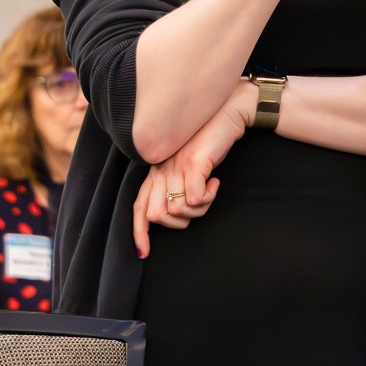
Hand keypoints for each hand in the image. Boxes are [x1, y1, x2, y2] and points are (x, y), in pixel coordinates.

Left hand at [133, 82, 251, 254]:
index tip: (144, 252)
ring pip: (177, 210)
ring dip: (198, 210)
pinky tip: (216, 183)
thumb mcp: (188, 165)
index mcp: (157, 169)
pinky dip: (208, 198)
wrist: (227, 112)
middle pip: (156, 215)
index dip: (139, 232)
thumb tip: (175, 213)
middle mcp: (161, 168)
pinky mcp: (193, 164)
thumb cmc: (210, 142)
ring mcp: (176, 165)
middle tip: (198, 207)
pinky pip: (195, 200)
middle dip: (179, 223)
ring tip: (209, 192)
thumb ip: (177, 184)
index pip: (138, 206)